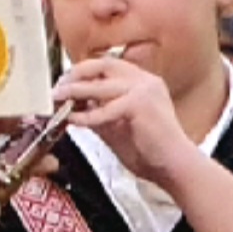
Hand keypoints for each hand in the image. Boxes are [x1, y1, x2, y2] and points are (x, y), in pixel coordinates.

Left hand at [58, 51, 211, 190]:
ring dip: (75, 91)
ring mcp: (145, 89)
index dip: (84, 71)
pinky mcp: (140, 105)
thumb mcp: (117, 127)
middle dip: (77, 73)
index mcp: (144, 83)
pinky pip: (105, 108)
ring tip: (58, 98)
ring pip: (101, 84)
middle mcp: (146, 80)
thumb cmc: (150, 152)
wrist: (174, 167)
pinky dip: (87, 115)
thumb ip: (99, 113)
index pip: (109, 65)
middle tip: (58, 87)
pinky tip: (73, 120)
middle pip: (104, 64)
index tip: (66, 82)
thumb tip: (74, 107)